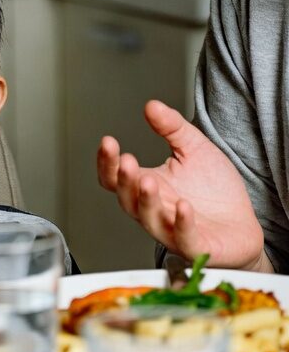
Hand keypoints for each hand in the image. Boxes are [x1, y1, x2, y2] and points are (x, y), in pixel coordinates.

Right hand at [96, 99, 268, 270]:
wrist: (243, 224)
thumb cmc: (215, 191)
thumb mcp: (195, 149)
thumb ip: (172, 127)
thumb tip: (151, 105)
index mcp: (148, 186)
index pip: (115, 177)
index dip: (107, 161)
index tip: (108, 141)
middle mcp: (154, 210)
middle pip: (126, 198)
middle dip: (123, 180)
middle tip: (125, 161)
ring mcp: (172, 230)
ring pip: (149, 219)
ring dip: (146, 201)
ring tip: (148, 181)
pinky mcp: (196, 246)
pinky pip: (183, 238)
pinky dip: (182, 223)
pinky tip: (184, 207)